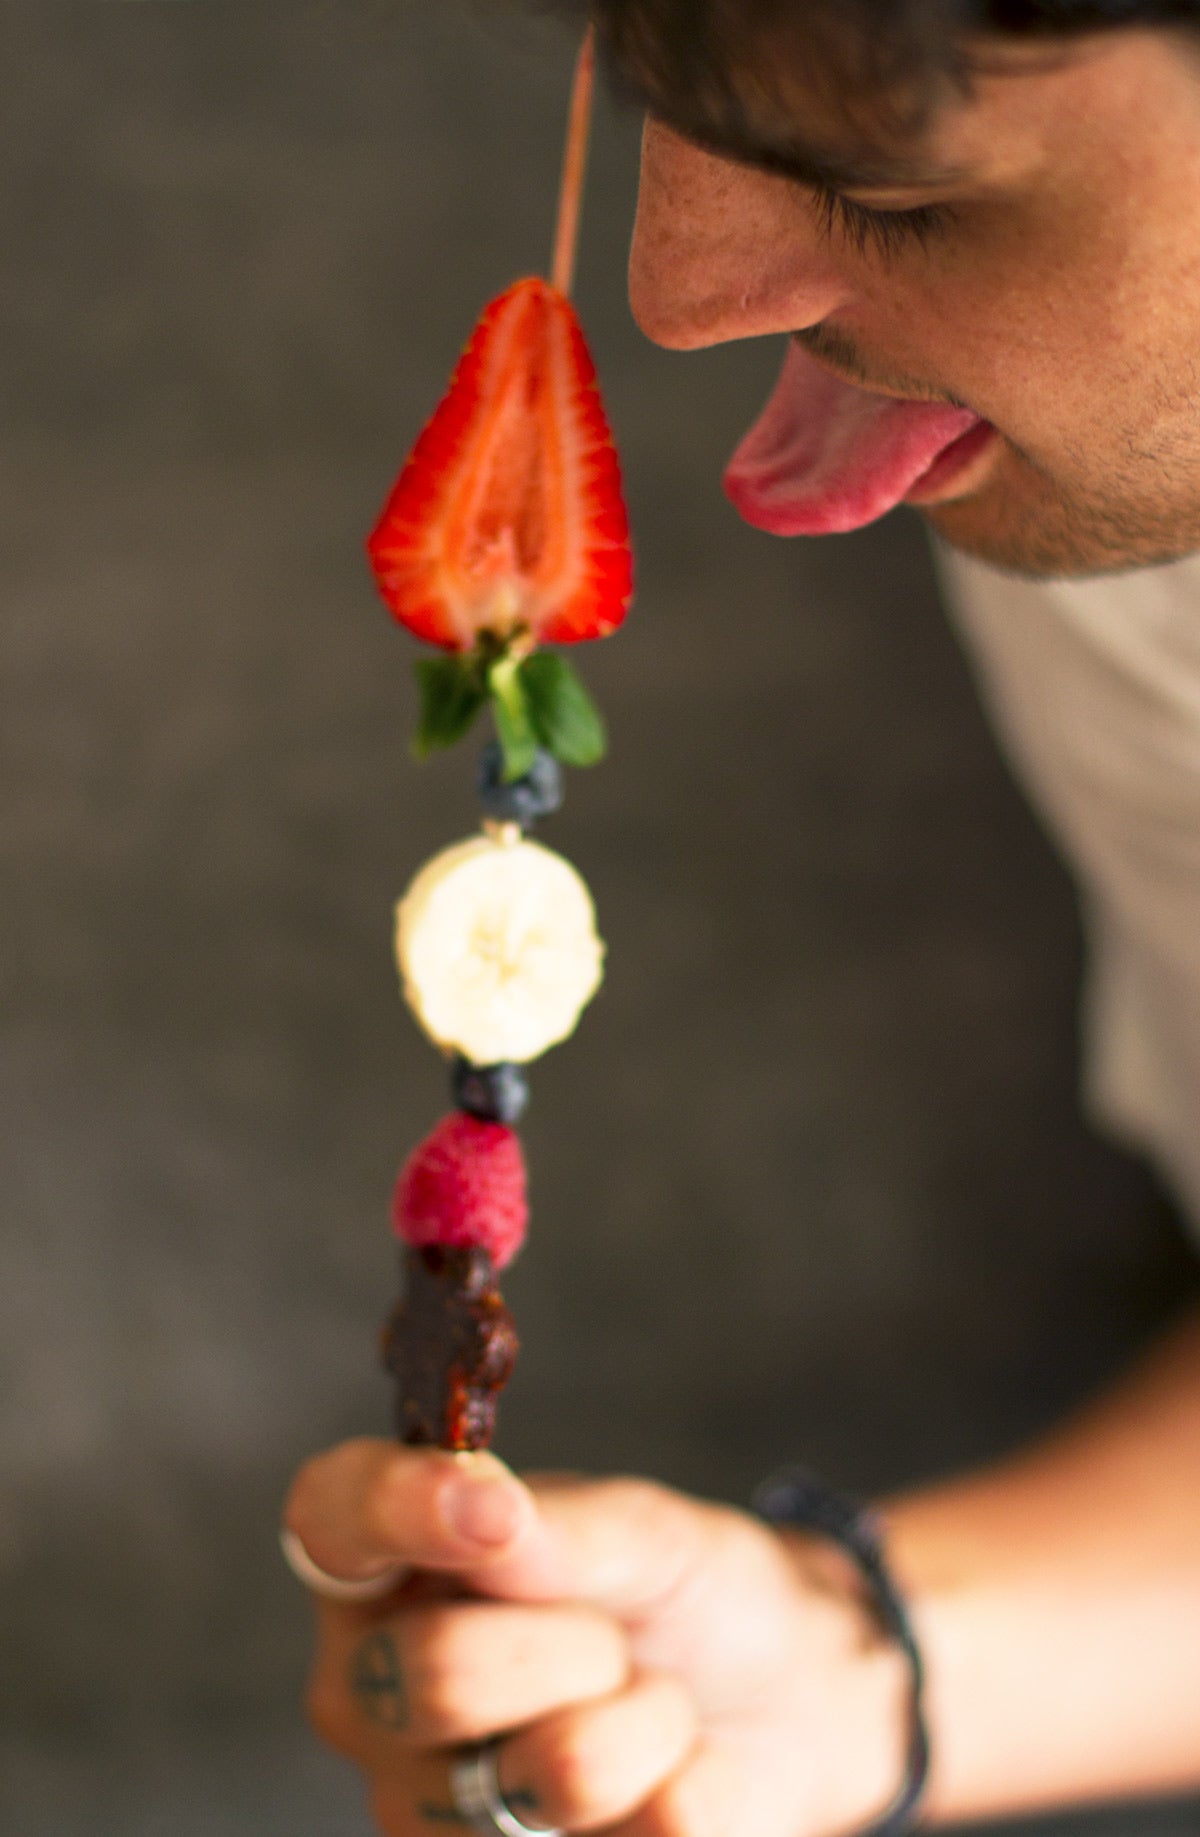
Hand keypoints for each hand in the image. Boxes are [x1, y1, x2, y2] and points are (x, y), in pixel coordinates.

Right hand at [284, 1440, 908, 1836]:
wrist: (774, 1694)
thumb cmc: (676, 1590)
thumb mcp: (638, 1528)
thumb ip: (558, 1526)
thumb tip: (487, 1512)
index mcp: (383, 1569)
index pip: (331, 1519)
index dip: (395, 1509)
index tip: (496, 1509)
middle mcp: (371, 1692)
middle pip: (437, 1672)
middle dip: (576, 1641)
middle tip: (611, 1634)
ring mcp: (426, 1809)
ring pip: (556, 1769)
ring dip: (645, 1718)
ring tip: (643, 1701)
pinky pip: (649, 1830)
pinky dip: (690, 1784)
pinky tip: (666, 1772)